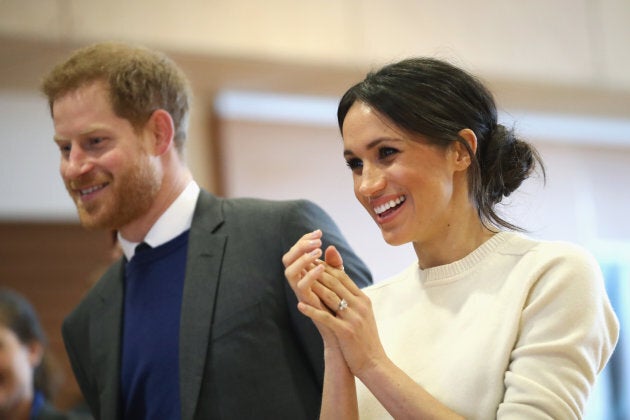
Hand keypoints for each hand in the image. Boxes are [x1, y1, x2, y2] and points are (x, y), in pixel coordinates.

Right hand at [283, 230, 345, 344]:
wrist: (343, 337)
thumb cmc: (340, 311)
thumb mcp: (339, 284)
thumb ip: (335, 266)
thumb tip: (332, 247)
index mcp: (305, 276)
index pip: (296, 253)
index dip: (303, 240)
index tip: (318, 231)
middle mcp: (299, 284)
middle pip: (287, 259)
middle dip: (299, 245)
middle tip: (316, 238)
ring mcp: (301, 293)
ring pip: (289, 271)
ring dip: (302, 258)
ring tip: (317, 250)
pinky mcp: (306, 304)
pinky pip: (301, 287)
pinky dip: (310, 275)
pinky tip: (322, 267)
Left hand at [296, 262, 387, 378]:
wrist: (374, 362)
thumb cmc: (365, 338)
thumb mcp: (361, 314)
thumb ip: (352, 298)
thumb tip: (340, 284)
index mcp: (363, 299)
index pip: (342, 277)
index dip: (326, 268)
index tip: (312, 261)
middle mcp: (359, 305)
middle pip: (335, 283)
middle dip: (317, 272)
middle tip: (302, 264)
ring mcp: (353, 318)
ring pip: (330, 296)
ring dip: (313, 286)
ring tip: (299, 279)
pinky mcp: (346, 332)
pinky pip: (325, 318)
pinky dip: (311, 311)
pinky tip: (299, 305)